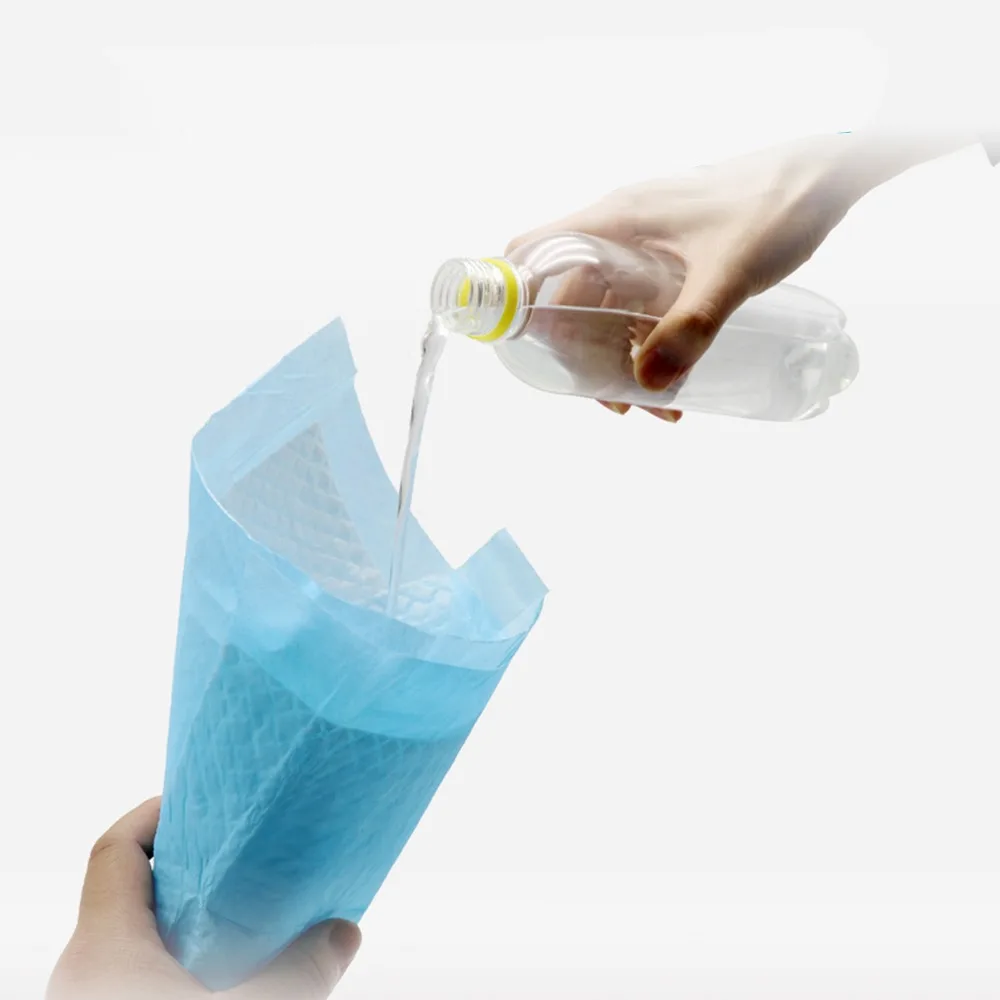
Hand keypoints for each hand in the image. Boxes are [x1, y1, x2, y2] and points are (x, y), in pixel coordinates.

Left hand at [48, 799, 360, 999]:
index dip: (155, 813)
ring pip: (132, 945)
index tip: (201, 799)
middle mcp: (82, 978)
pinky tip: (228, 978)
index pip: (114, 851)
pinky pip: (136, 980)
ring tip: (244, 918)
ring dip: (185, 924)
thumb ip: (299, 971)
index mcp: (101, 954)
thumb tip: (344, 932)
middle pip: (125, 895)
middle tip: (240, 856)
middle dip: (184, 870)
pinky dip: (179, 965)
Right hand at [507, 133, 878, 417]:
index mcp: (615, 220)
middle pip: (568, 294)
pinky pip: (638, 304)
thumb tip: (645, 384)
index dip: (517, 301)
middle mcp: (620, 229)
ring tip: (654, 405)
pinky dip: (644, 342)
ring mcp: (645, 242)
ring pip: (605, 306)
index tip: (532, 354)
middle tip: (612, 402)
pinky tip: (674, 379)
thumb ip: (689, 328)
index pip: (533, 252)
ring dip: (616, 357)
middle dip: (580, 355)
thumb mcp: (730, 274)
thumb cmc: (776, 206)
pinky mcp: (671, 256)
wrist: (828, 177)